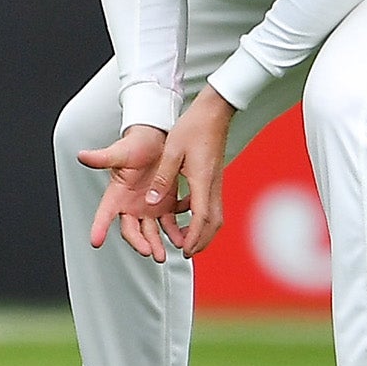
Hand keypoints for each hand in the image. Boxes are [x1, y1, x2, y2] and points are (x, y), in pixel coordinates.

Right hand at [79, 124, 184, 260]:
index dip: (99, 227)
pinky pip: (171, 222)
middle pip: (132, 230)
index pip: (104, 214)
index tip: (96, 241)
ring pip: (152, 231)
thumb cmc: (136, 145)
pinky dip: (176, 231)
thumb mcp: (120, 152)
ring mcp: (149, 207)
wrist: (158, 139)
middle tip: (148, 251)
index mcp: (116, 195)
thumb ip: (102, 158)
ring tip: (165, 253)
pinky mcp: (166, 204)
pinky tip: (182, 237)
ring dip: (157, 243)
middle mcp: (131, 205)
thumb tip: (83, 156)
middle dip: (139, 243)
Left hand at [149, 87, 235, 257]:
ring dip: (203, 230)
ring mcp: (216, 182)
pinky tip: (188, 215)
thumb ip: (162, 179)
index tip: (185, 250)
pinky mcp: (214, 178)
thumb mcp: (171, 152)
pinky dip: (202, 216)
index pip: (201, 216)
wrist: (214, 113)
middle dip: (202, 240)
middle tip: (189, 253)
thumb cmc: (194, 128)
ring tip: (189, 241)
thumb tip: (151, 201)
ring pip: (215, 215)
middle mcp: (213, 184)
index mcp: (202, 179)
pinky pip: (211, 204)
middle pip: (214, 222)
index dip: (193, 236)